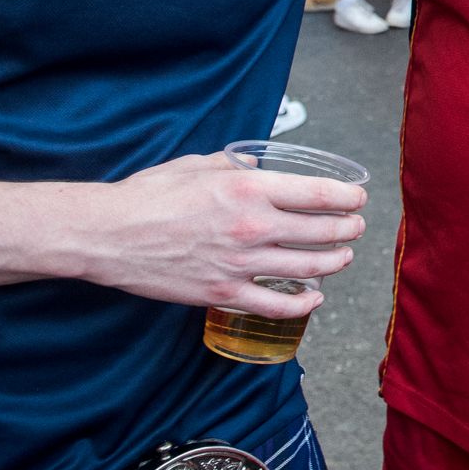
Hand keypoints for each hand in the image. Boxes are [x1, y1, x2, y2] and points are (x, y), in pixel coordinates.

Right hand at [76, 153, 367, 317]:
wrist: (111, 235)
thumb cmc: (148, 196)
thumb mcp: (197, 165)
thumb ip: (234, 165)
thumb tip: (256, 166)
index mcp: (248, 188)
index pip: (318, 194)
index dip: (346, 198)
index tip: (357, 199)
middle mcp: (252, 226)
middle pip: (321, 231)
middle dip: (348, 230)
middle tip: (356, 228)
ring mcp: (241, 264)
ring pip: (308, 268)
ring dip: (334, 262)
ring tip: (342, 257)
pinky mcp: (225, 294)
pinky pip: (277, 304)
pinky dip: (303, 304)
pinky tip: (313, 298)